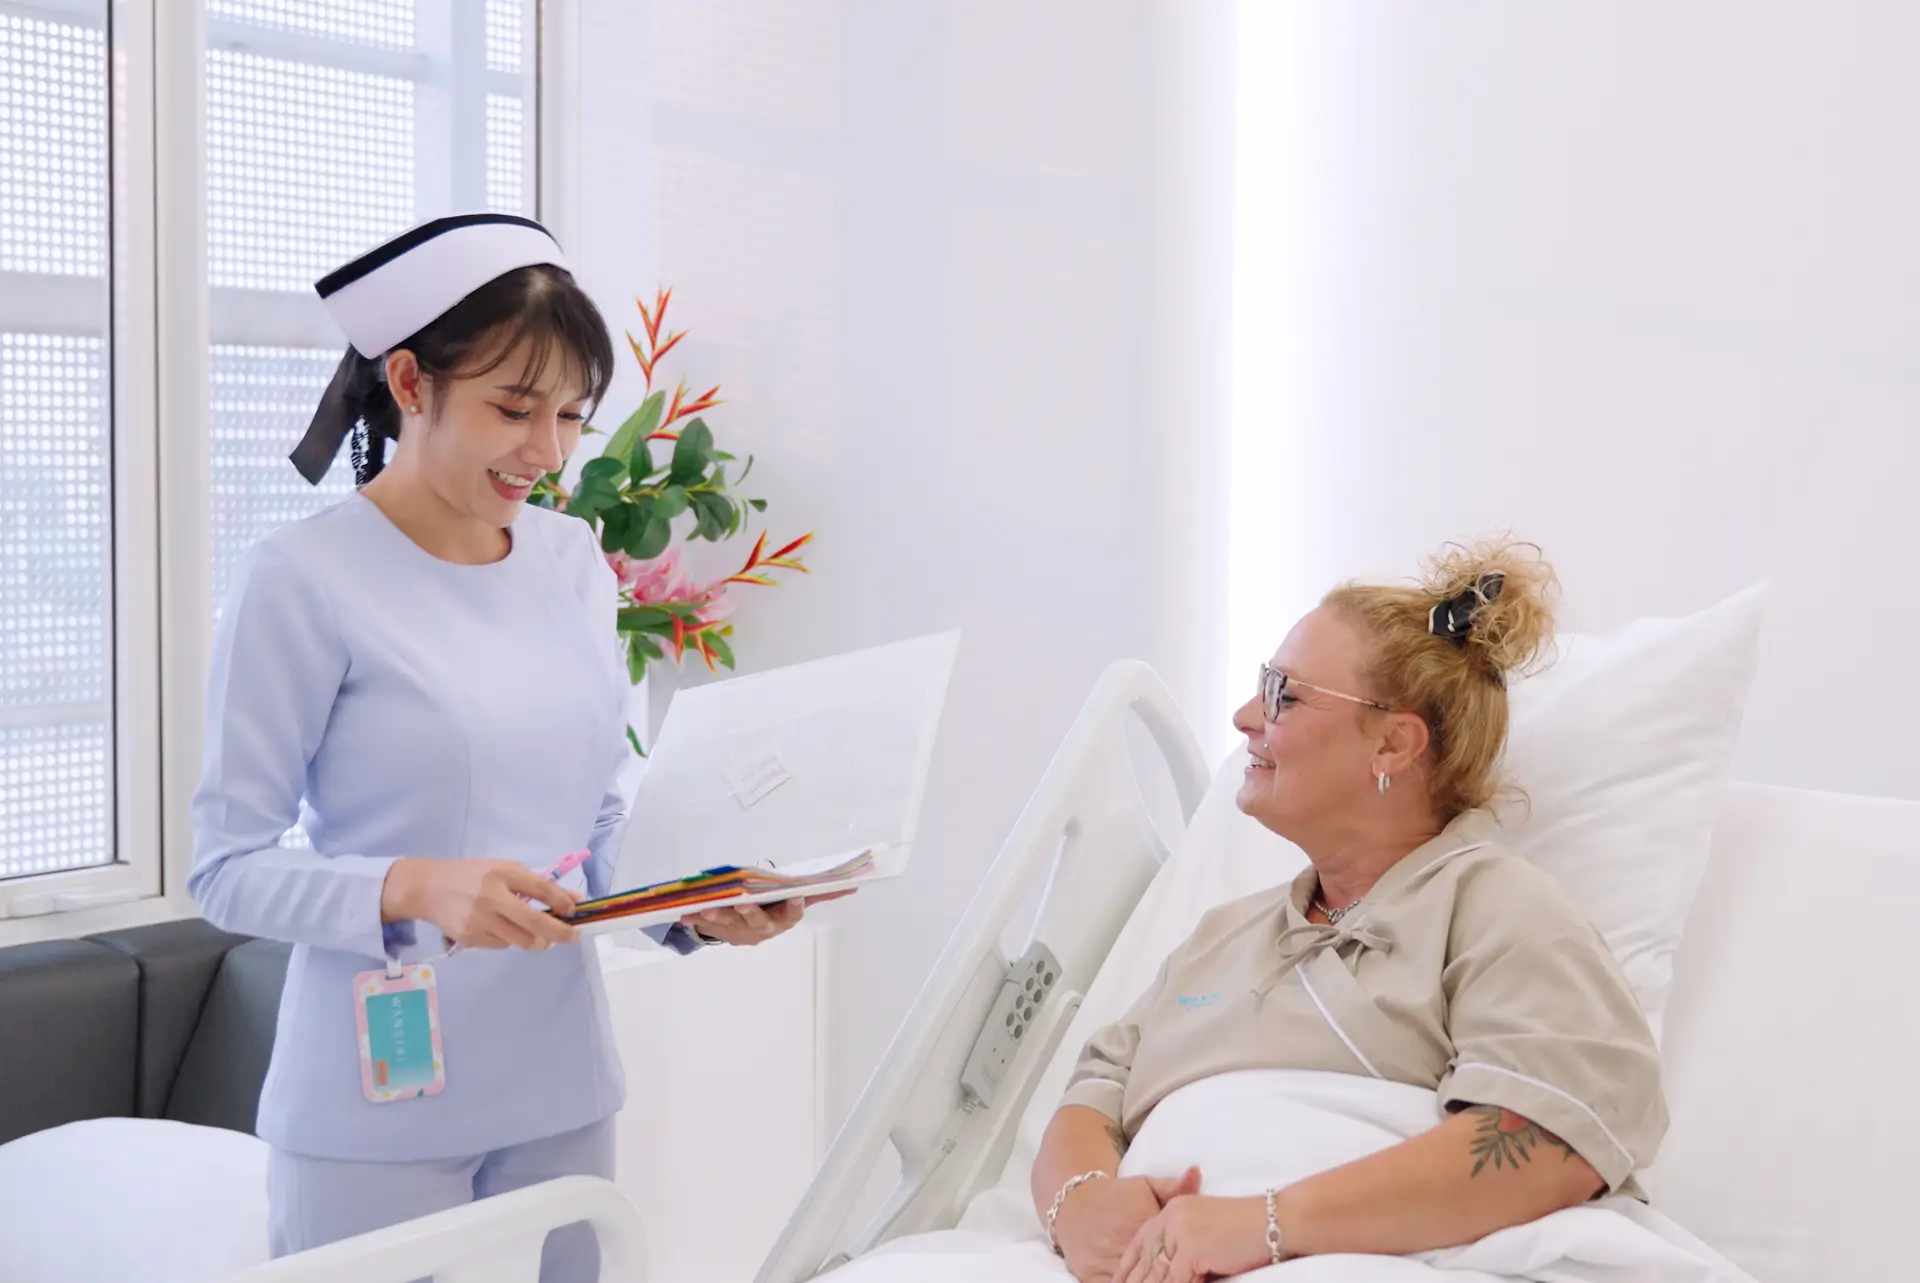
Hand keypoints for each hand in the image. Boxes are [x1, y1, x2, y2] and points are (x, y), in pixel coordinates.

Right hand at [382, 858, 578, 950]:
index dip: (563, 902)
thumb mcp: (503, 870)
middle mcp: (492, 897)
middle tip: (573, 937)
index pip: (541, 889)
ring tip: (540, 936)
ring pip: (522, 940)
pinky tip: (504, 929)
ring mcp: (480, 920)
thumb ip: (536, 884)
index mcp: (502, 874)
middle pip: (535, 922)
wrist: (426, 888)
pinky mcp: (470, 937)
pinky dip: (510, 940)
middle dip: (560, 933)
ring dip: (538, 941)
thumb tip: (572, 900)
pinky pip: (502, 945)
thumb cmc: (471, 875)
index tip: (574, 911)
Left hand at [680, 889, 854, 946]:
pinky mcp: (721, 931)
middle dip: (750, 912)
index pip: (792, 914)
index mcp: (784, 919)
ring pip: (730, 923)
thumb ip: (820, 893)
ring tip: (706, 908)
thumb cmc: (775, 909)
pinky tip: (683, 911)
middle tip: (743, 902)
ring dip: (718, 915)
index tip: (796, 896)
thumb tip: (852, 885)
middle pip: (758, 921)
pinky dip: (696, 916)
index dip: (794, 906)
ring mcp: (741, 931)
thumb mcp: (794, 902)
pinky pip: (707, 923)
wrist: (745, 930)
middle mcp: (764, 928)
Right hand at [1054, 1169, 1199, 1282]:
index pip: (1170, 1250)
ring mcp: (1103, 1260)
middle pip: (1153, 1271)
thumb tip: (1197, 1172)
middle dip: (1168, 1276)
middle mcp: (1121, 1242)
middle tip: (1188, 1281)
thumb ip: (1175, 1186)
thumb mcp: (1147, 1186)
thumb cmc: (1118, 1196)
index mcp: (1141, 1222)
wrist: (1074, 1201)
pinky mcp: (1088, 1273)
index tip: (1199, 1270)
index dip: (1184, 1262)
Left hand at [1115, 1190, 1270, 1282]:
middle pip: (1147, 1258)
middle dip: (1135, 1280)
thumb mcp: (1207, 1225)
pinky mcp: (1192, 1248)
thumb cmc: (1247, 1228)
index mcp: (1174, 1209)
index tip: (1119, 1279)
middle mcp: (1172, 1217)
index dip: (1130, 1263)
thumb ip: (1185, 1241)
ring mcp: (1181, 1232)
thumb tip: (1174, 1267)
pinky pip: (1175, 1281)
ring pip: (1158, 1273)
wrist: (1274, 1220)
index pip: (1143, 1240)